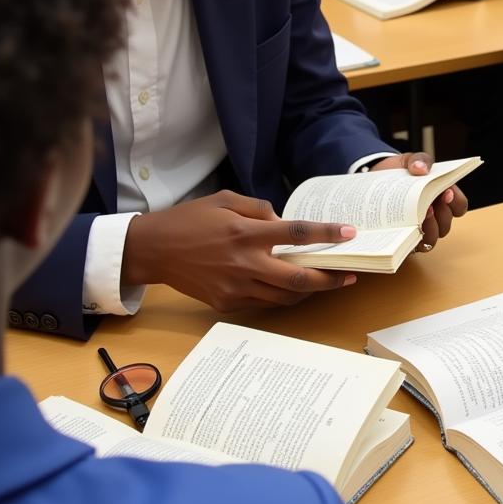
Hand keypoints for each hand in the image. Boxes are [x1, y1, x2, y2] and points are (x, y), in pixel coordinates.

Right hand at [122, 191, 358, 311]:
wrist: (153, 249)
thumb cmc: (190, 220)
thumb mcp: (225, 200)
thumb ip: (259, 209)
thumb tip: (284, 222)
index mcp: (245, 233)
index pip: (297, 234)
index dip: (327, 234)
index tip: (349, 234)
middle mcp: (244, 262)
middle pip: (298, 278)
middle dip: (329, 278)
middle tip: (349, 275)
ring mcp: (235, 286)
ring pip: (284, 297)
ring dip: (310, 291)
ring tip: (328, 282)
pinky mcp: (227, 302)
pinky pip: (264, 303)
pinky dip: (282, 296)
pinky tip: (293, 288)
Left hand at [369, 151, 467, 249]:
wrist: (377, 178)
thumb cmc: (401, 171)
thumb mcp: (412, 160)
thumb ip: (420, 160)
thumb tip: (420, 169)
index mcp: (443, 196)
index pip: (459, 205)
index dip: (457, 202)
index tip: (446, 193)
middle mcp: (435, 215)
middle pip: (446, 224)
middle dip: (440, 217)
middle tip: (429, 206)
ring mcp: (421, 227)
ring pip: (433, 238)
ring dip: (429, 230)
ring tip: (418, 217)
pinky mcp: (406, 236)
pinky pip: (414, 245)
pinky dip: (412, 239)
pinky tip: (406, 228)